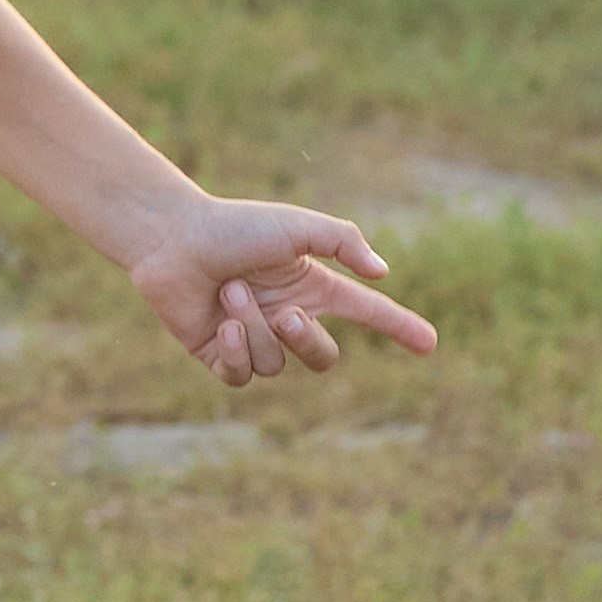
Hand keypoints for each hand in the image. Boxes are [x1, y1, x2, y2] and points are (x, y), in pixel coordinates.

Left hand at [124, 193, 436, 385]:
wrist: (171, 237)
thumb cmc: (233, 226)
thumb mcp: (295, 225)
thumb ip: (342, 241)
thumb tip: (382, 272)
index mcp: (311, 286)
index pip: (366, 312)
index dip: (399, 328)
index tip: (430, 343)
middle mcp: (287, 316)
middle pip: (322, 357)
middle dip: (307, 339)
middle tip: (285, 312)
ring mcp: (254, 339)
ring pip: (275, 364)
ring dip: (253, 327)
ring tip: (228, 291)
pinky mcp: (220, 356)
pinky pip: (242, 376)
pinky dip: (235, 351)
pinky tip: (221, 324)